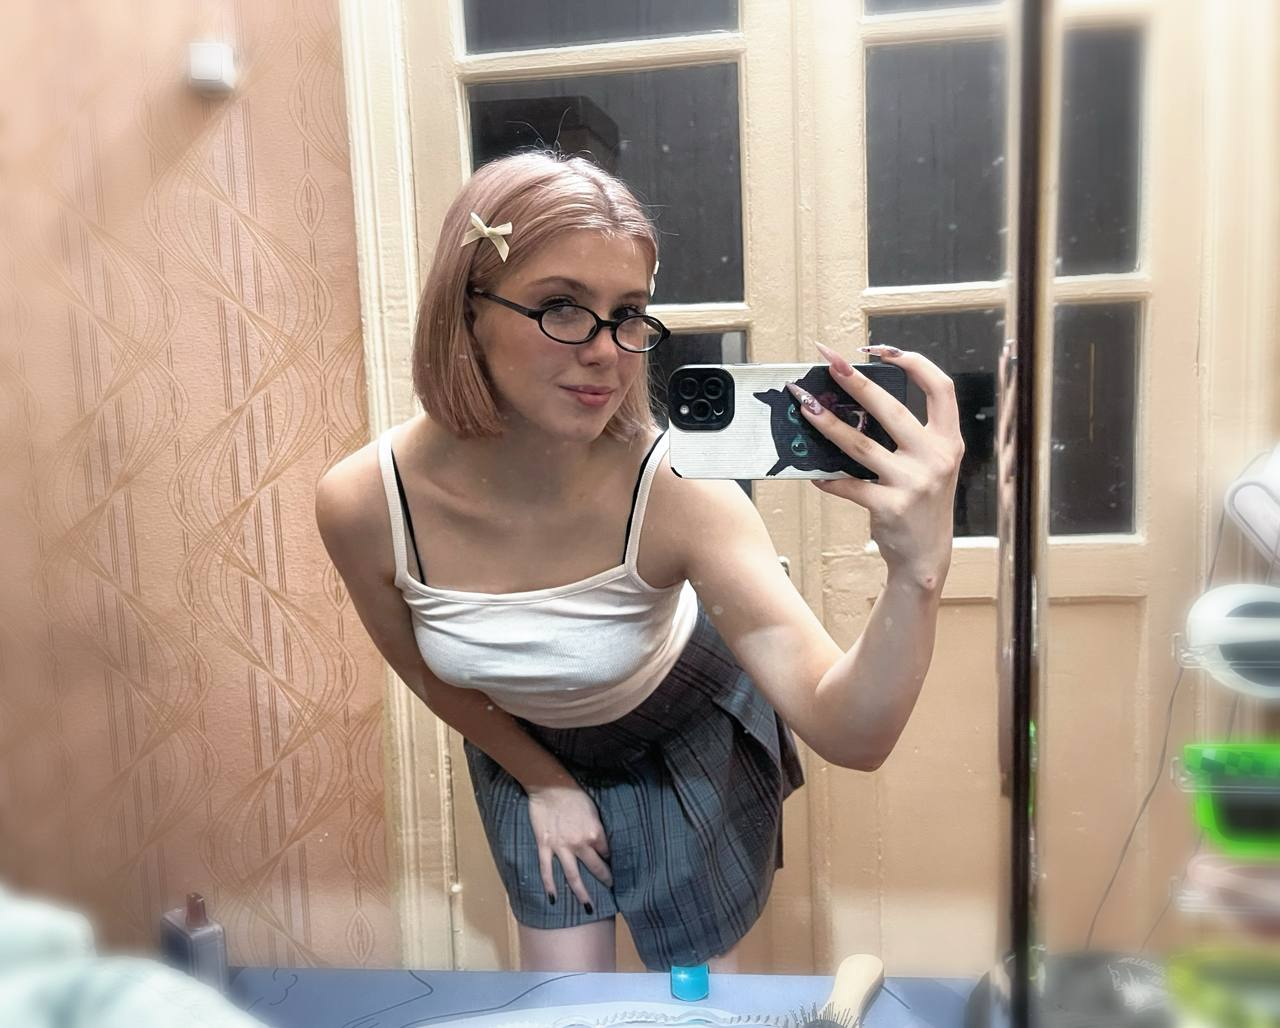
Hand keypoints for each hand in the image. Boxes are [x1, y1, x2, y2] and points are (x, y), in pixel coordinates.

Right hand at [526, 783, 611, 908]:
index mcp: (595, 833)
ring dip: (581, 893)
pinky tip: (553, 899)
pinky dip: (549, 885)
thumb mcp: (593, 809)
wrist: (549, 785)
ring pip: (573, 876)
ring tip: (589, 908)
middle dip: (604, 879)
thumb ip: (597, 828)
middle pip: (594, 867)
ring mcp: (561, 847)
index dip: (609, 858)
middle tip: (610, 889)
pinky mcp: (545, 846)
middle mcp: (579, 844)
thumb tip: (601, 842)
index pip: (606, 852)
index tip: (612, 864)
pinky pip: (546, 869)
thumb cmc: (574, 794)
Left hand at [787, 342, 963, 591]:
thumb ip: (909, 436)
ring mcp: (914, 483)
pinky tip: (813, 472)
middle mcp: (936, 458)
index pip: (941, 388)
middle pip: (892, 410)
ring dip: (828, 425)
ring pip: (861, 446)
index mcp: (948, 441)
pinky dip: (828, 478)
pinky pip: (850, 486)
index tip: (884, 349)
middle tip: (829, 362)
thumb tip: (857, 401)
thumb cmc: (922, 502)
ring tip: (804, 407)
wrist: (926, 555)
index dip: (915, 363)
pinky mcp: (891, 508)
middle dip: (857, 382)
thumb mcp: (931, 464)